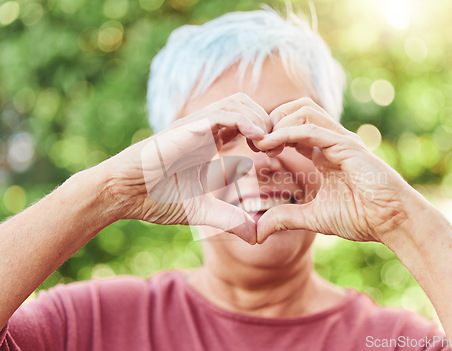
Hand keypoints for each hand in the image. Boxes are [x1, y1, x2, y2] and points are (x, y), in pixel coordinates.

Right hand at [100, 93, 271, 243]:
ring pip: (237, 103)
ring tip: (270, 144)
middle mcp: (205, 130)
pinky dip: (244, 121)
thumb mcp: (203, 211)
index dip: (267, 135)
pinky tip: (258, 139)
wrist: (122, 194)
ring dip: (259, 118)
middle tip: (279, 147)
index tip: (279, 155)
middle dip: (268, 122)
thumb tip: (256, 238)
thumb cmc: (155, 199)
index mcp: (210, 143)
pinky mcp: (186, 128)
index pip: (246, 125)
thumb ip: (230, 220)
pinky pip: (221, 114)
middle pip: (247, 106)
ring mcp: (195, 126)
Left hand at [254, 98, 414, 243]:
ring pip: (303, 110)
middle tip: (255, 142)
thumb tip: (258, 233)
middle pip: (297, 108)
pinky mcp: (347, 146)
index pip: (294, 126)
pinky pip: (311, 129)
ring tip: (261, 143)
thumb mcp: (312, 217)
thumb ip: (285, 218)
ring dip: (277, 122)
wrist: (393, 222)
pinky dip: (286, 133)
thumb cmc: (361, 217)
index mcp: (324, 152)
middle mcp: (332, 140)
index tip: (255, 149)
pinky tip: (270, 145)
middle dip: (271, 119)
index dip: (271, 132)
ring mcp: (340, 140)